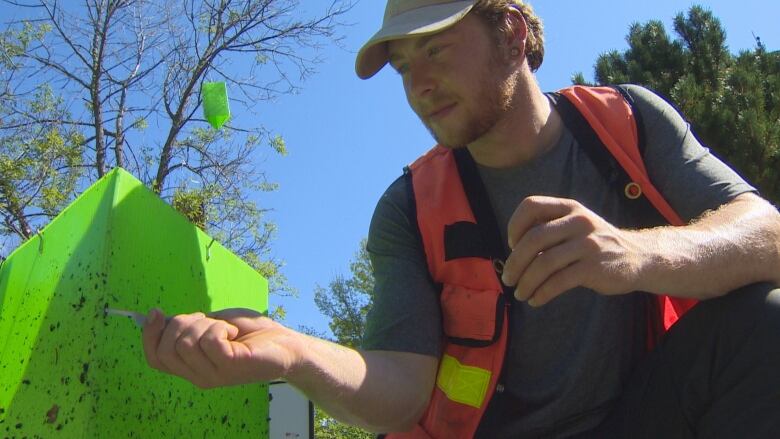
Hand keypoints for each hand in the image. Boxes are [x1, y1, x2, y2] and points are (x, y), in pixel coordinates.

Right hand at [142, 308, 302, 387]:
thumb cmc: (250, 333)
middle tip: (206, 319)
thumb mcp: (212, 324)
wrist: (285, 344)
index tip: (157, 312)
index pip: (155, 359)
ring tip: (225, 328)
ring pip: (186, 343)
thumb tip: (156, 316)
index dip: (149, 335)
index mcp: (191, 367)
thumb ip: (187, 325)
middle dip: (181, 324)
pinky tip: (234, 333)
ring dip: (205, 324)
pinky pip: (210, 342)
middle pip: (166, 349)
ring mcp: (214, 374)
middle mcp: (199, 376)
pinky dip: (220, 328)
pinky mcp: (231, 366)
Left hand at [501, 196, 643, 306]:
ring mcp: (588, 244)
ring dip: (526, 282)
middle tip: (508, 279)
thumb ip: (549, 229)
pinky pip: (558, 282)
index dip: (515, 225)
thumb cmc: (595, 244)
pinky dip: (542, 293)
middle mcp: (578, 221)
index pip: (532, 205)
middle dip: (515, 262)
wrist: (638, 257)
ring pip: (544, 263)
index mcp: (569, 208)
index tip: (512, 245)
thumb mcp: (576, 225)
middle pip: (533, 239)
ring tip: (520, 293)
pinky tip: (535, 300)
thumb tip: (514, 251)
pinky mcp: (594, 268)